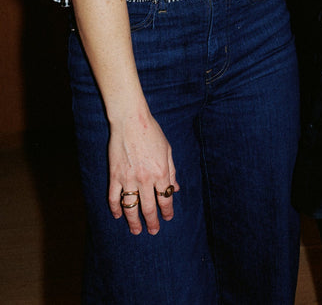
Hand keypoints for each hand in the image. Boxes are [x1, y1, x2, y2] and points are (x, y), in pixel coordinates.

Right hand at [107, 112, 178, 234]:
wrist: (131, 121)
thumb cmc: (152, 133)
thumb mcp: (167, 150)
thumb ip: (171, 171)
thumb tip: (176, 188)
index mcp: (161, 172)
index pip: (166, 198)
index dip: (167, 210)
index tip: (168, 217)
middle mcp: (145, 179)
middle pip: (149, 207)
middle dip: (152, 222)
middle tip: (153, 231)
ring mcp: (129, 178)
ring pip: (131, 207)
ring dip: (134, 222)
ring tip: (136, 230)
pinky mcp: (115, 176)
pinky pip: (114, 197)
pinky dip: (116, 208)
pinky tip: (118, 215)